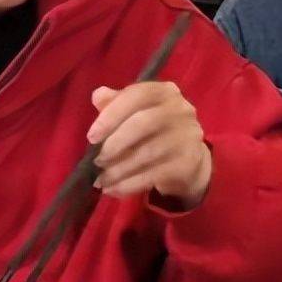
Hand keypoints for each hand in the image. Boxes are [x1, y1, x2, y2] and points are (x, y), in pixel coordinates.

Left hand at [87, 82, 211, 207]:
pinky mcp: (189, 161)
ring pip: (148, 152)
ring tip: (101, 179)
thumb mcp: (135, 113)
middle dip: (115, 144)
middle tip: (96, 161)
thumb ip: (116, 103)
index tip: (92, 136)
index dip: (112, 114)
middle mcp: (181, 109)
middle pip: (144, 123)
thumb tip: (98, 95)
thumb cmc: (154, 131)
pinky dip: (129, 184)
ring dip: (118, 169)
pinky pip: (154, 174)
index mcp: (165, 92)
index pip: (137, 94)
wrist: (188, 159)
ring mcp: (188, 135)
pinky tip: (113, 189)